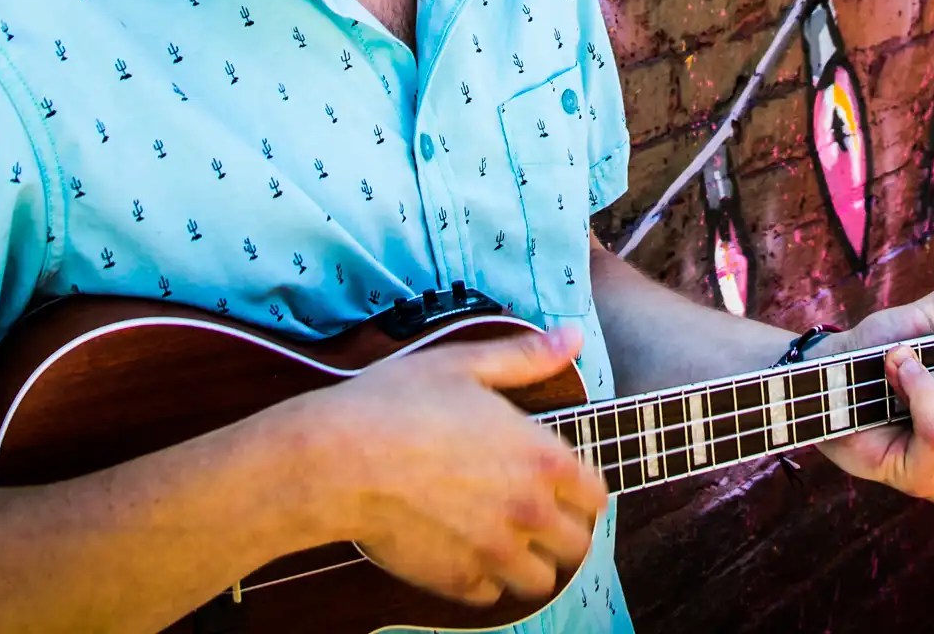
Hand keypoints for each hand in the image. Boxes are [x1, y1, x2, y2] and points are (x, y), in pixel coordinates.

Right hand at [300, 323, 607, 607]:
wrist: (337, 460)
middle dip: (562, 530)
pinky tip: (464, 549)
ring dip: (528, 561)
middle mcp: (528, 511)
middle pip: (577, 545)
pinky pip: (490, 595)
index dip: (581, 489)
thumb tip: (571, 337)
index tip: (562, 484)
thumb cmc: (396, 405)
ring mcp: (493, 552)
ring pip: (540, 580)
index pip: (596, 496)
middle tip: (535, 513)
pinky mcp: (455, 580)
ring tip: (504, 537)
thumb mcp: (465, 364)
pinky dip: (483, 578)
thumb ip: (527, 357)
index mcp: (542, 458)